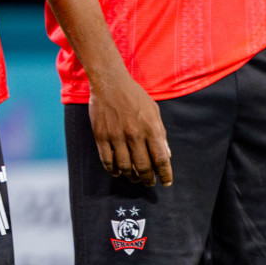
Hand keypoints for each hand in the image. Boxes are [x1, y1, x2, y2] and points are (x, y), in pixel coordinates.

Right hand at [88, 70, 172, 186]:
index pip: (161, 160)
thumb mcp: (154, 111)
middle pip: (143, 167)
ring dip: (131, 177)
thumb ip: (160, 134)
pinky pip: (106, 159)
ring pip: (124, 166)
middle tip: (148, 182)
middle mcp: (134, 135)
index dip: (165, 175)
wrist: (109, 82)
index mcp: (150, 129)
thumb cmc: (134, 96)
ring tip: (134, 178)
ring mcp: (116, 136)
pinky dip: (113, 169)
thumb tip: (166, 155)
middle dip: (148, 179)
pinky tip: (117, 171)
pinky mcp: (100, 135)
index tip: (166, 182)